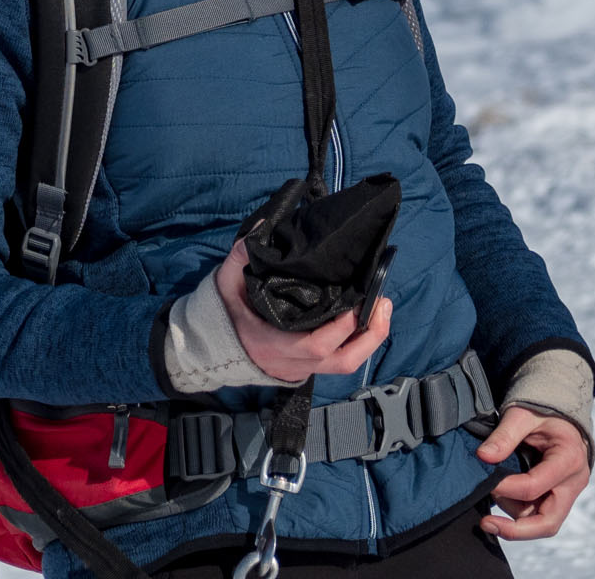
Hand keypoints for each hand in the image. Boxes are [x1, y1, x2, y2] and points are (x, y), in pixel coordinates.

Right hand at [214, 240, 392, 382]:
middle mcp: (293, 363)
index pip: (316, 346)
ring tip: (382, 308)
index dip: (342, 328)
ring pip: (346, 364)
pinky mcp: (307, 368)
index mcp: (273, 344)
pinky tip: (365, 318)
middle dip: (370, 335)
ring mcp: (302, 369)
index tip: (358, 299)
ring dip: (370, 339)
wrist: (211, 349)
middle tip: (383, 302)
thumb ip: (242, 256)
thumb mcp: (227, 283)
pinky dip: (357, 341)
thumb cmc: (223, 314)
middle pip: (342, 361)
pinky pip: (339, 360)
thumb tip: (265, 225)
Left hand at [475, 407, 590, 539]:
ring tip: (493, 489)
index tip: (485, 482)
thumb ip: (504, 435)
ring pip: (541, 521)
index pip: (535, 486)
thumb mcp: (522, 414)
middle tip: (487, 524)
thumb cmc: (543, 412)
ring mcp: (568, 493)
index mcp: (569, 459)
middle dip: (516, 529)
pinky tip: (500, 496)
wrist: (560, 415)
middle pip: (549, 522)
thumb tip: (483, 457)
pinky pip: (538, 514)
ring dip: (513, 514)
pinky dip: (517, 512)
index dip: (506, 488)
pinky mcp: (558, 497)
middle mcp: (573, 482)